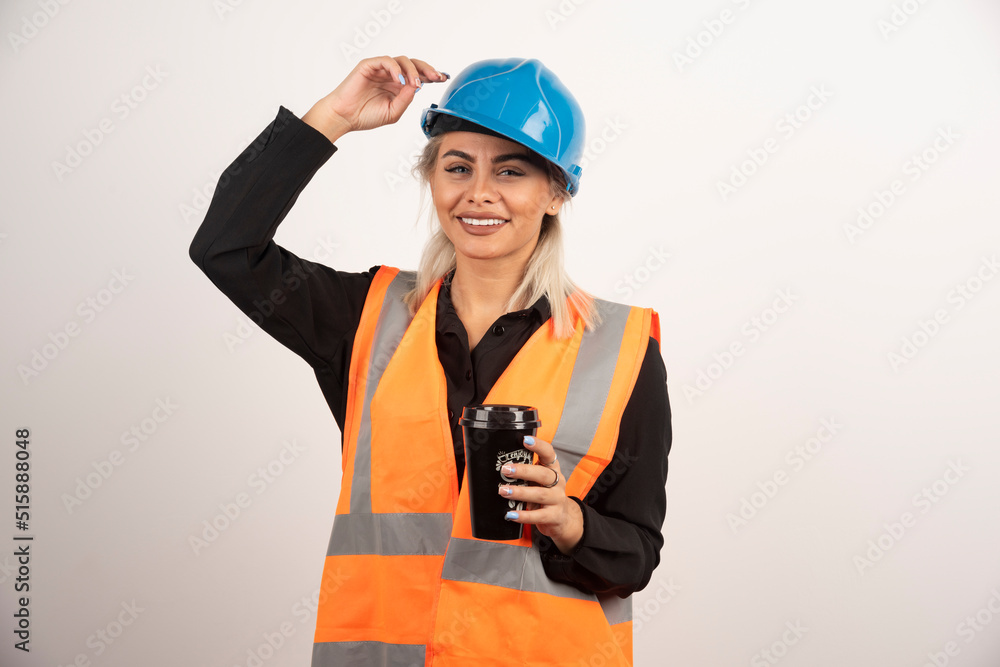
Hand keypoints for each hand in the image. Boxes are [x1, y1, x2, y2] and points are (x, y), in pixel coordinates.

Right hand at [302, 55, 447, 143]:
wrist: (345, 117)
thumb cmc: (366, 116)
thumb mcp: (393, 112)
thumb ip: (405, 100)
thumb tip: (416, 87)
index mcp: (398, 86)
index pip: (418, 76)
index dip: (432, 75)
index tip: (444, 78)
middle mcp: (391, 75)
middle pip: (414, 64)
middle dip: (427, 69)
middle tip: (437, 77)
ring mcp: (380, 69)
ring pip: (402, 60)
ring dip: (412, 71)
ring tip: (415, 84)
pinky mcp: (369, 65)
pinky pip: (386, 61)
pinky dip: (395, 69)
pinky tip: (400, 81)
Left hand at [497, 435, 583, 554]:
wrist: (562, 519)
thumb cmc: (545, 495)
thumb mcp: (538, 481)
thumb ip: (525, 474)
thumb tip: (499, 468)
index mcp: (552, 469)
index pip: (549, 453)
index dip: (538, 445)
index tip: (525, 440)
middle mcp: (558, 482)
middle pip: (543, 474)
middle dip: (523, 471)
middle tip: (505, 470)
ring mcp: (557, 499)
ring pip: (540, 494)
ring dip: (520, 492)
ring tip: (503, 491)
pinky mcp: (555, 516)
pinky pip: (538, 516)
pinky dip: (524, 515)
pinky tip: (511, 515)